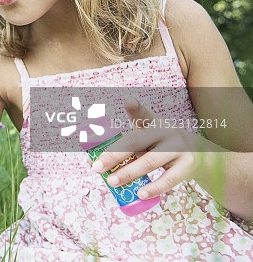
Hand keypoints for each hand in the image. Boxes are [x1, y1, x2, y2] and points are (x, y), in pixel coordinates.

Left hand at [90, 98, 216, 199]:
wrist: (202, 155)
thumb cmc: (162, 146)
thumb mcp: (147, 140)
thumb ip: (123, 148)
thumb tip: (93, 164)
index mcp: (153, 122)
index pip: (142, 114)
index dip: (135, 108)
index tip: (128, 101)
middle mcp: (166, 131)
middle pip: (136, 142)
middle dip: (114, 155)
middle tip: (96, 167)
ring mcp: (178, 148)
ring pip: (150, 161)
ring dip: (129, 173)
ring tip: (112, 182)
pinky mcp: (188, 166)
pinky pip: (168, 179)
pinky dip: (153, 188)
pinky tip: (140, 194)